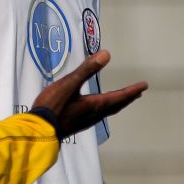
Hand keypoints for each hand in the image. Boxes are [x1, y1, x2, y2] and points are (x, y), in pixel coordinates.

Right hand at [32, 50, 147, 137]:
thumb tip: (106, 54)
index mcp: (95, 104)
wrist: (39, 130)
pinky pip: (97, 115)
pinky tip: (96, 109)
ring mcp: (85, 121)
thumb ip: (87, 69)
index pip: (118, 96)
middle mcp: (94, 114)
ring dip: (117, 104)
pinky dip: (104, 109)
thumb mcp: (69, 84)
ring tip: (121, 100)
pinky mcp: (76, 124)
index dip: (131, 90)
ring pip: (107, 111)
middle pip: (115, 105)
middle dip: (127, 98)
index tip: (144, 86)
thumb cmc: (53, 105)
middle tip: (138, 93)